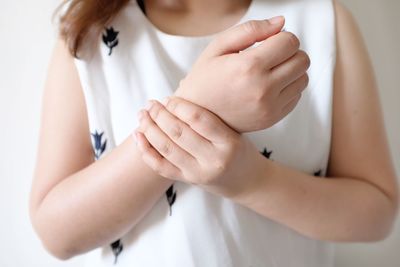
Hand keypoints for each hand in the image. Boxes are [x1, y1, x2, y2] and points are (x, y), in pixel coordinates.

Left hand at [134, 97, 265, 198]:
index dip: (178, 106)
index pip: (198, 119)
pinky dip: (146, 151)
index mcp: (229, 142)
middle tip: (150, 103)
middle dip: (159, 115)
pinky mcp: (188, 180)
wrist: (246, 181)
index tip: (168, 98)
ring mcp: (199, 173)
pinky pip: (161, 167)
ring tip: (142, 115)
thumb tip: (178, 90)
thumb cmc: (239, 148)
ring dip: (149, 129)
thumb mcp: (234, 129)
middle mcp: (214, 159)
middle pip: (178, 133)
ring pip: (166, 148)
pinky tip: (138, 135)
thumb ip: (209, 116)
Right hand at [175, 16, 309, 132]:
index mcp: (249, 67)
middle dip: (289, 52)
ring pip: (303, 78)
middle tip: (270, 56)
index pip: (290, 41)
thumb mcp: (218, 47)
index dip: (281, 37)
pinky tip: (268, 87)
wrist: (196, 116)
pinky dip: (288, 88)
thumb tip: (282, 22)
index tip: (269, 42)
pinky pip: (297, 96)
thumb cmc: (205, 78)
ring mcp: (269, 107)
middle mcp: (263, 89)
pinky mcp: (272, 119)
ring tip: (270, 72)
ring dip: (291, 70)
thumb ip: (250, 29)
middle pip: (302, 59)